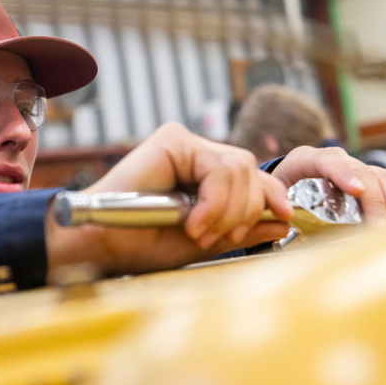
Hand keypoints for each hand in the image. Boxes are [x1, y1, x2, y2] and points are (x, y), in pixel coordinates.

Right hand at [45, 124, 293, 276]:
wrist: (101, 243)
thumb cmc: (141, 244)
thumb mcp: (202, 242)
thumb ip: (239, 231)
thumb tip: (281, 224)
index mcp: (203, 176)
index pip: (251, 177)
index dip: (272, 195)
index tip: (284, 218)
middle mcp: (196, 155)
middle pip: (249, 169)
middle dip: (244, 210)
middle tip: (216, 238)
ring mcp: (184, 145)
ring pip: (238, 166)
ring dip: (226, 209)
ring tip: (198, 233)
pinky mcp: (172, 140)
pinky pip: (216, 165)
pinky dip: (213, 199)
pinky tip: (192, 221)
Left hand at [270, 146, 385, 226]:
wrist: (285, 182)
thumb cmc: (277, 192)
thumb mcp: (270, 194)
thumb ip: (276, 204)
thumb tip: (285, 224)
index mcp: (306, 159)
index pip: (327, 161)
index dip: (343, 174)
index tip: (357, 191)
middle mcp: (336, 160)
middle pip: (363, 172)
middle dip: (374, 200)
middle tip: (380, 228)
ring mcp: (357, 169)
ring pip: (384, 179)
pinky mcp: (371, 182)